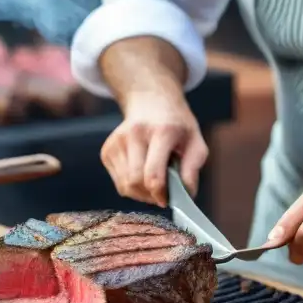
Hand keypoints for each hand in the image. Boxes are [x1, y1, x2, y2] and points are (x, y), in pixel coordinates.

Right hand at [100, 91, 207, 206]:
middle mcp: (135, 134)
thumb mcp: (196, 142)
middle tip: (163, 194)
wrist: (150, 102)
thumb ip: (193, 169)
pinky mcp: (107, 150)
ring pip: (125, 186)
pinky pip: (119, 183)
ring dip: (141, 194)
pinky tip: (142, 174)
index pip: (153, 174)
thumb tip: (186, 195)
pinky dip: (131, 186)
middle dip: (150, 196)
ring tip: (154, 182)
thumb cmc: (177, 126)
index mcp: (162, 131)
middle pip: (136, 182)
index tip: (167, 200)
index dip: (160, 194)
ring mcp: (117, 141)